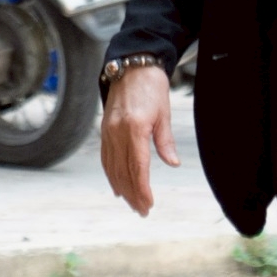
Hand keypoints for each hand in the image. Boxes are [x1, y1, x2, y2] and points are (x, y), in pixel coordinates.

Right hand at [100, 64, 177, 215]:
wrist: (132, 65)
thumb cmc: (152, 87)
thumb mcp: (164, 113)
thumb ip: (165, 141)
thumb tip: (172, 163)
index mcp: (135, 128)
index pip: (138, 167)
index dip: (142, 189)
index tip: (149, 204)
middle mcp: (117, 132)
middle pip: (123, 172)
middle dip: (133, 194)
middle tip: (142, 211)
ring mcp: (108, 132)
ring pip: (112, 168)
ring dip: (122, 188)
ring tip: (132, 204)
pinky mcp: (104, 130)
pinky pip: (106, 158)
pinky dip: (111, 174)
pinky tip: (117, 186)